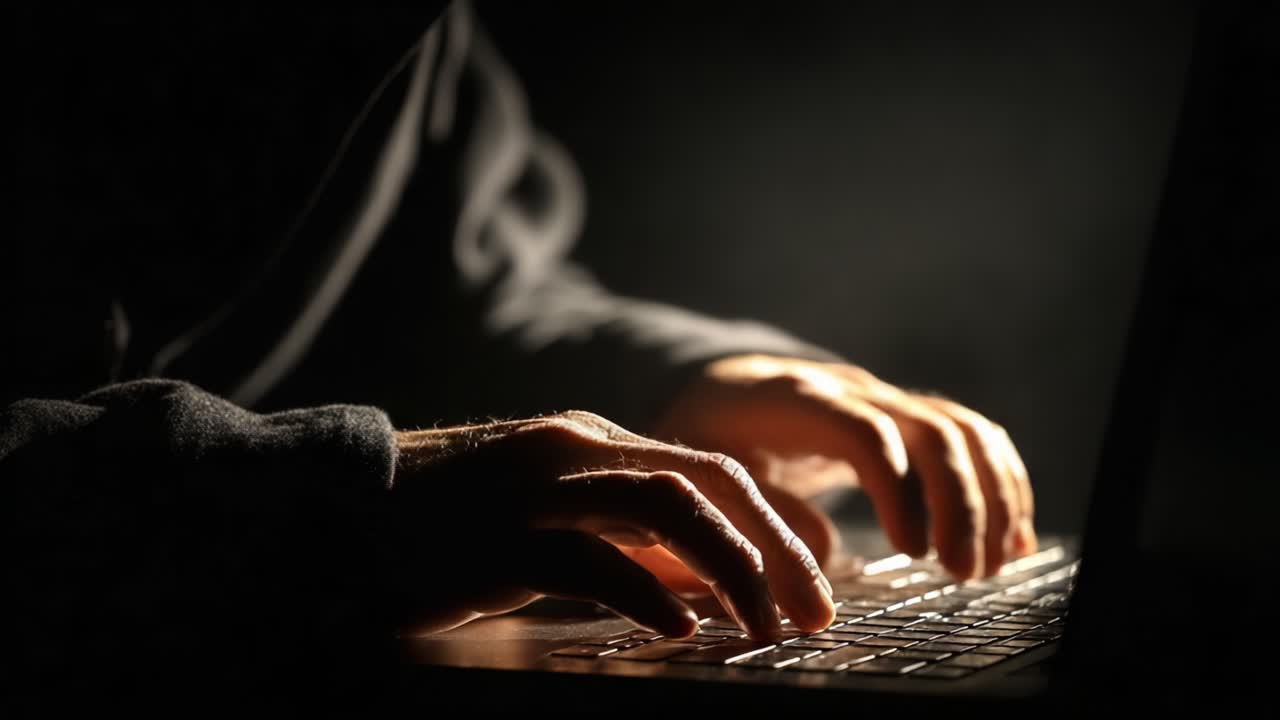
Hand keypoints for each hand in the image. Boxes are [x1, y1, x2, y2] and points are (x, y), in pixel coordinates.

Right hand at [386, 411, 834, 640]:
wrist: (340, 517)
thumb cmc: (451, 531)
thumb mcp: (553, 530)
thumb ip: (627, 546)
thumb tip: (700, 585)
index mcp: (592, 447)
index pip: (708, 472)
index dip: (774, 528)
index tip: (812, 587)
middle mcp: (575, 451)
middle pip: (704, 481)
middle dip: (773, 546)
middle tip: (812, 612)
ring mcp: (536, 488)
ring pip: (663, 506)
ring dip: (728, 565)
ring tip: (763, 625)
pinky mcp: (498, 537)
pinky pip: (589, 557)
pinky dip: (644, 590)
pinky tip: (680, 628)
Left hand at [653, 354, 1036, 580]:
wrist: (724, 388)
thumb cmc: (708, 434)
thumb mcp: (707, 470)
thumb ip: (758, 509)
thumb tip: (825, 556)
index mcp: (795, 399)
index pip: (865, 431)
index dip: (899, 489)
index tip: (913, 551)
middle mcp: (852, 390)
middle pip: (930, 429)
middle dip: (960, 502)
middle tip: (963, 572)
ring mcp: (885, 398)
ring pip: (963, 429)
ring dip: (989, 497)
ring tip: (988, 565)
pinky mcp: (906, 417)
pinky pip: (971, 436)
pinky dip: (1000, 483)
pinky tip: (1011, 537)